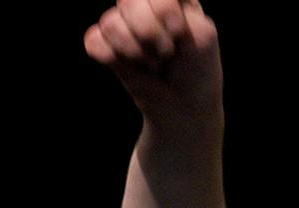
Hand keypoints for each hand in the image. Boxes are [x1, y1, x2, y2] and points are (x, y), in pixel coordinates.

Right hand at [84, 0, 222, 118]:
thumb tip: (147, 9)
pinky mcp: (104, 43)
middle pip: (127, 1)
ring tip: (153, 62)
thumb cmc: (197, 70)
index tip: (178, 32)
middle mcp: (143, 4)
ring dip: (136, 51)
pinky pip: (95, 42)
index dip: (163, 9)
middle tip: (166, 52)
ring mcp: (121, 23)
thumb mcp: (203, 34)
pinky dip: (115, 59)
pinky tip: (133, 66)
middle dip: (149, 32)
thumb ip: (179, 9)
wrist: (184, 105)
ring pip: (111, 24)